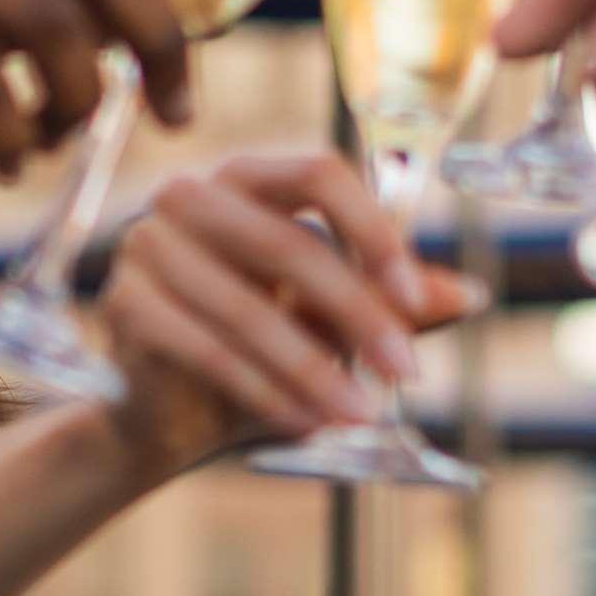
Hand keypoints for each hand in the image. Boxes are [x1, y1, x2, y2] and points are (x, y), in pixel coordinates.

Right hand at [95, 150, 478, 473]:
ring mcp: (147, 245)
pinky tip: (308, 423)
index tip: (417, 299)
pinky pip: (208, 349)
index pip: (318, 173)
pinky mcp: (124, 304)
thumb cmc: (258, 353)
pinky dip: (265, 390)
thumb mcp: (332, 325)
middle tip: (407, 371)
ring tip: (362, 414)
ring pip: (251, 309)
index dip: (373, 233)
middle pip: (290, 244)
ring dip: (315, 369)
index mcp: (247, 177)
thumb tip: (471, 296)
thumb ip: (391, 305)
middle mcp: (189, 195)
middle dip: (358, 314)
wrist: (166, 416)